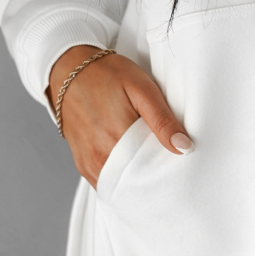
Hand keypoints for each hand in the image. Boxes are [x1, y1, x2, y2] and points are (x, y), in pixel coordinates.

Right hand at [47, 45, 192, 189]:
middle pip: (135, 182)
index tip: (180, 166)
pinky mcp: (82, 164)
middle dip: (153, 178)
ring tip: (150, 163)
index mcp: (116, 141)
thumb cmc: (107, 75)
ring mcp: (88, 163)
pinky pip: (105, 182)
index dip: (167, 172)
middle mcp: (99, 157)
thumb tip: (185, 148)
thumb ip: (163, 120)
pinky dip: (120, 178)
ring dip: (136, 179)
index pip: (151, 174)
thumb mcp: (142, 90)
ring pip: (120, 185)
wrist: (69, 69)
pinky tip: (132, 165)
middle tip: (168, 165)